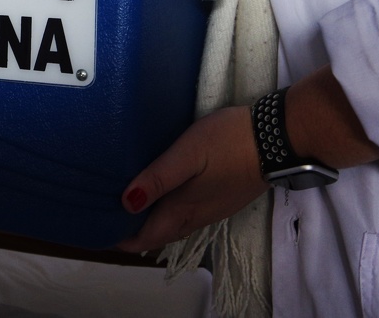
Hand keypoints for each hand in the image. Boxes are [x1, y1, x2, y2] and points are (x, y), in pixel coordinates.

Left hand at [117, 106, 267, 252]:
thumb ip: (157, 179)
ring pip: (175, 225)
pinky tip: (164, 195)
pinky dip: (169, 212)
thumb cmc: (227, 142)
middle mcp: (198, 216)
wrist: (277, 138)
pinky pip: (189, 214)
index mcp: (184, 209)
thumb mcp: (186, 154)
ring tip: (131, 207)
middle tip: (109, 218)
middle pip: (160, 234)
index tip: (101, 231)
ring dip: (152, 222)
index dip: (124, 240)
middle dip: (135, 233)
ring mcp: (213, 208)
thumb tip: (126, 203)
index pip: (148, 237)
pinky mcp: (223, 197)